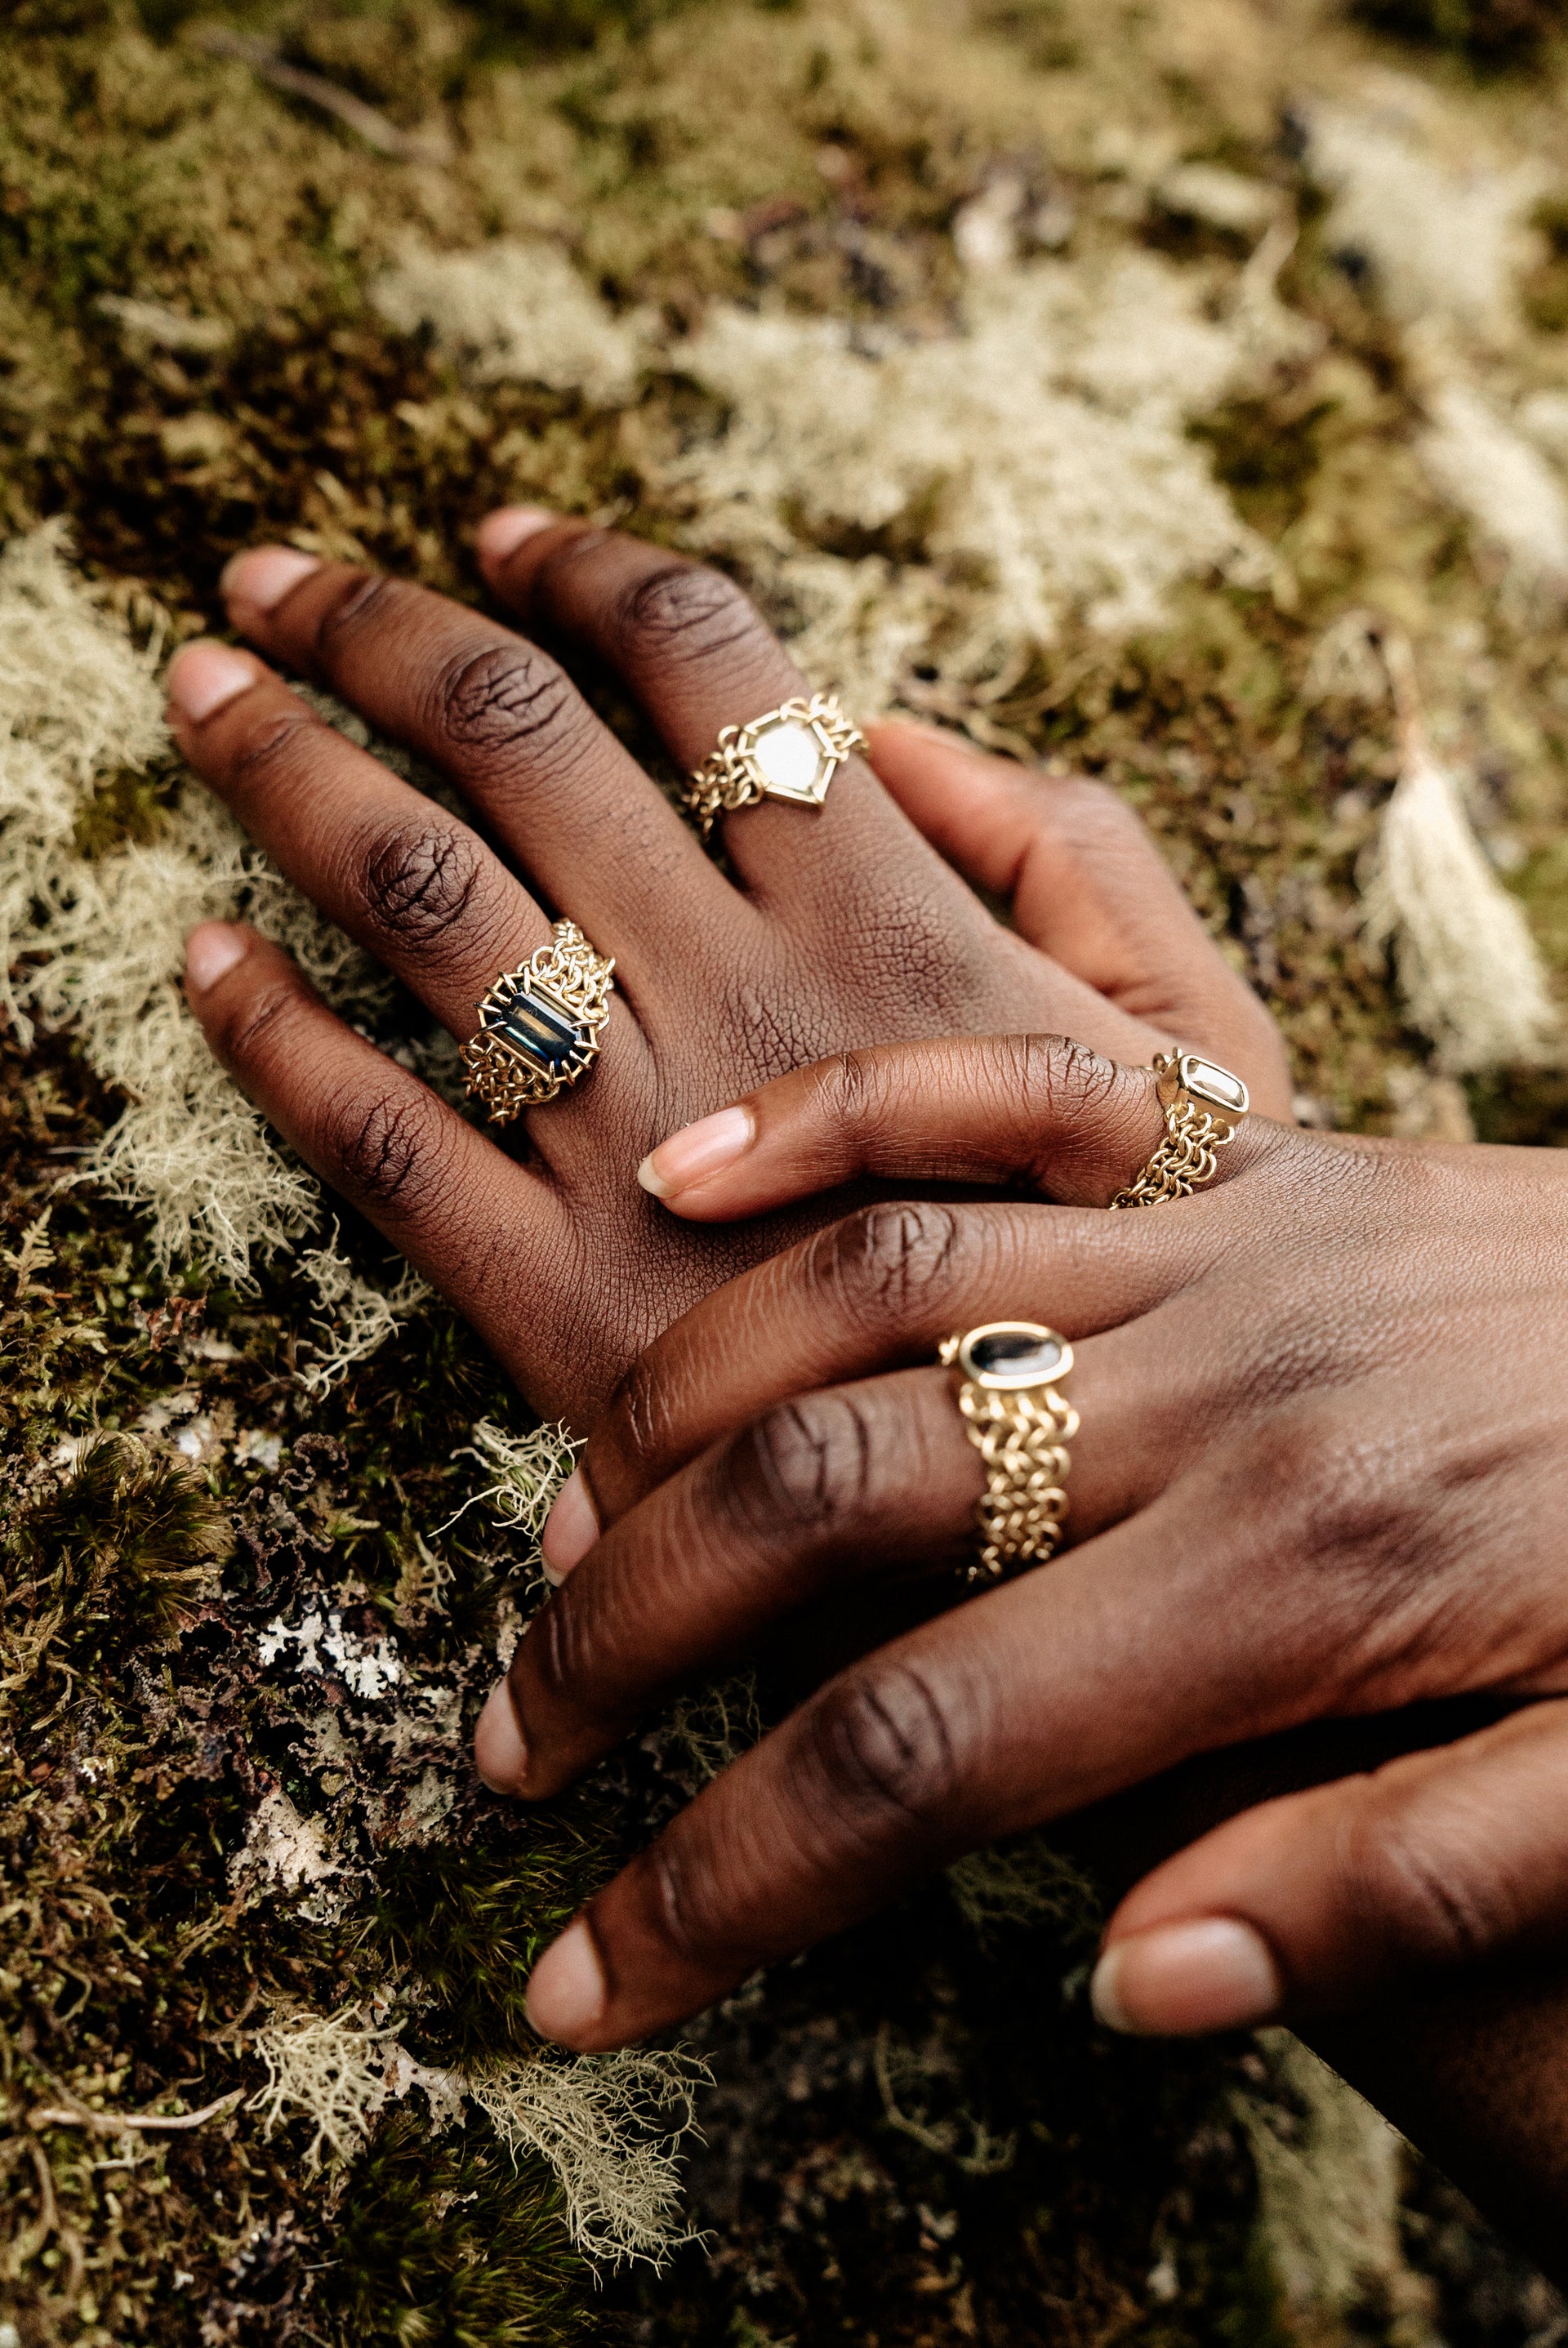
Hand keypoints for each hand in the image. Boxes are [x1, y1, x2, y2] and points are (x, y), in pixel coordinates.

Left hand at [171, 511, 1289, 1421]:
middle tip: (262, 586)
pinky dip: (274, 1039)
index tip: (493, 540)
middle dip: (369, 632)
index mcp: (888, 915)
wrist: (1076, 1528)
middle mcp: (738, 994)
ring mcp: (629, 1141)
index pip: (705, 665)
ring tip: (201, 700)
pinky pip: (377, 1140)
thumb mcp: (1201, 1053)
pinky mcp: (551, 1298)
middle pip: (511, 740)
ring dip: (287, 777)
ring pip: (420, 904)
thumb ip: (1079, 861)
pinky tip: (203, 965)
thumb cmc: (1151, 1285)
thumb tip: (901, 734)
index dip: (580, 576)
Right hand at [477, 1034, 1567, 2059]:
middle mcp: (1214, 1391)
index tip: (589, 1978)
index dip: (728, 1879)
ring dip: (676, 1403)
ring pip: (872, 1286)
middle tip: (516, 1742)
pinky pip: (998, 1094)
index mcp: (1294, 1584)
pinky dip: (831, 1124)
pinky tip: (689, 1178)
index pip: (929, 1744)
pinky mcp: (1229, 1141)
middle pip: (837, 1493)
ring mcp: (1213, 1237)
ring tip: (565, 1532)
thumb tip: (1121, 1985)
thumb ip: (1378, 1902)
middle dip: (635, 1633)